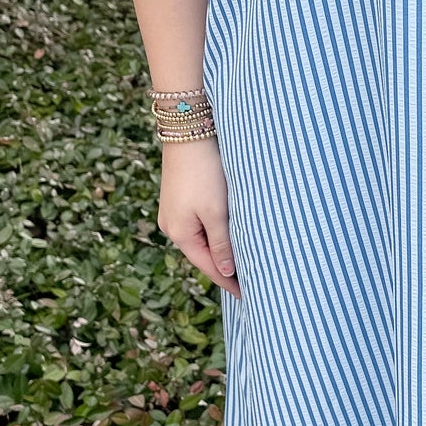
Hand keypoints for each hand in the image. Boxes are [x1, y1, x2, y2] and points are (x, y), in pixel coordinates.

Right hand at [158, 137, 239, 294]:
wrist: (189, 131)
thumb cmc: (205, 173)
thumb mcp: (217, 213)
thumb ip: (222, 244)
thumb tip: (225, 272)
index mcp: (179, 234)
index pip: (208, 267)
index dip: (229, 282)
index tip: (249, 295)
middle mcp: (172, 226)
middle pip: (204, 255)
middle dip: (226, 268)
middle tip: (253, 281)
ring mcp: (175, 211)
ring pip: (203, 238)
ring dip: (223, 249)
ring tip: (247, 260)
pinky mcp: (181, 197)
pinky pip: (201, 223)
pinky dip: (217, 232)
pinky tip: (232, 233)